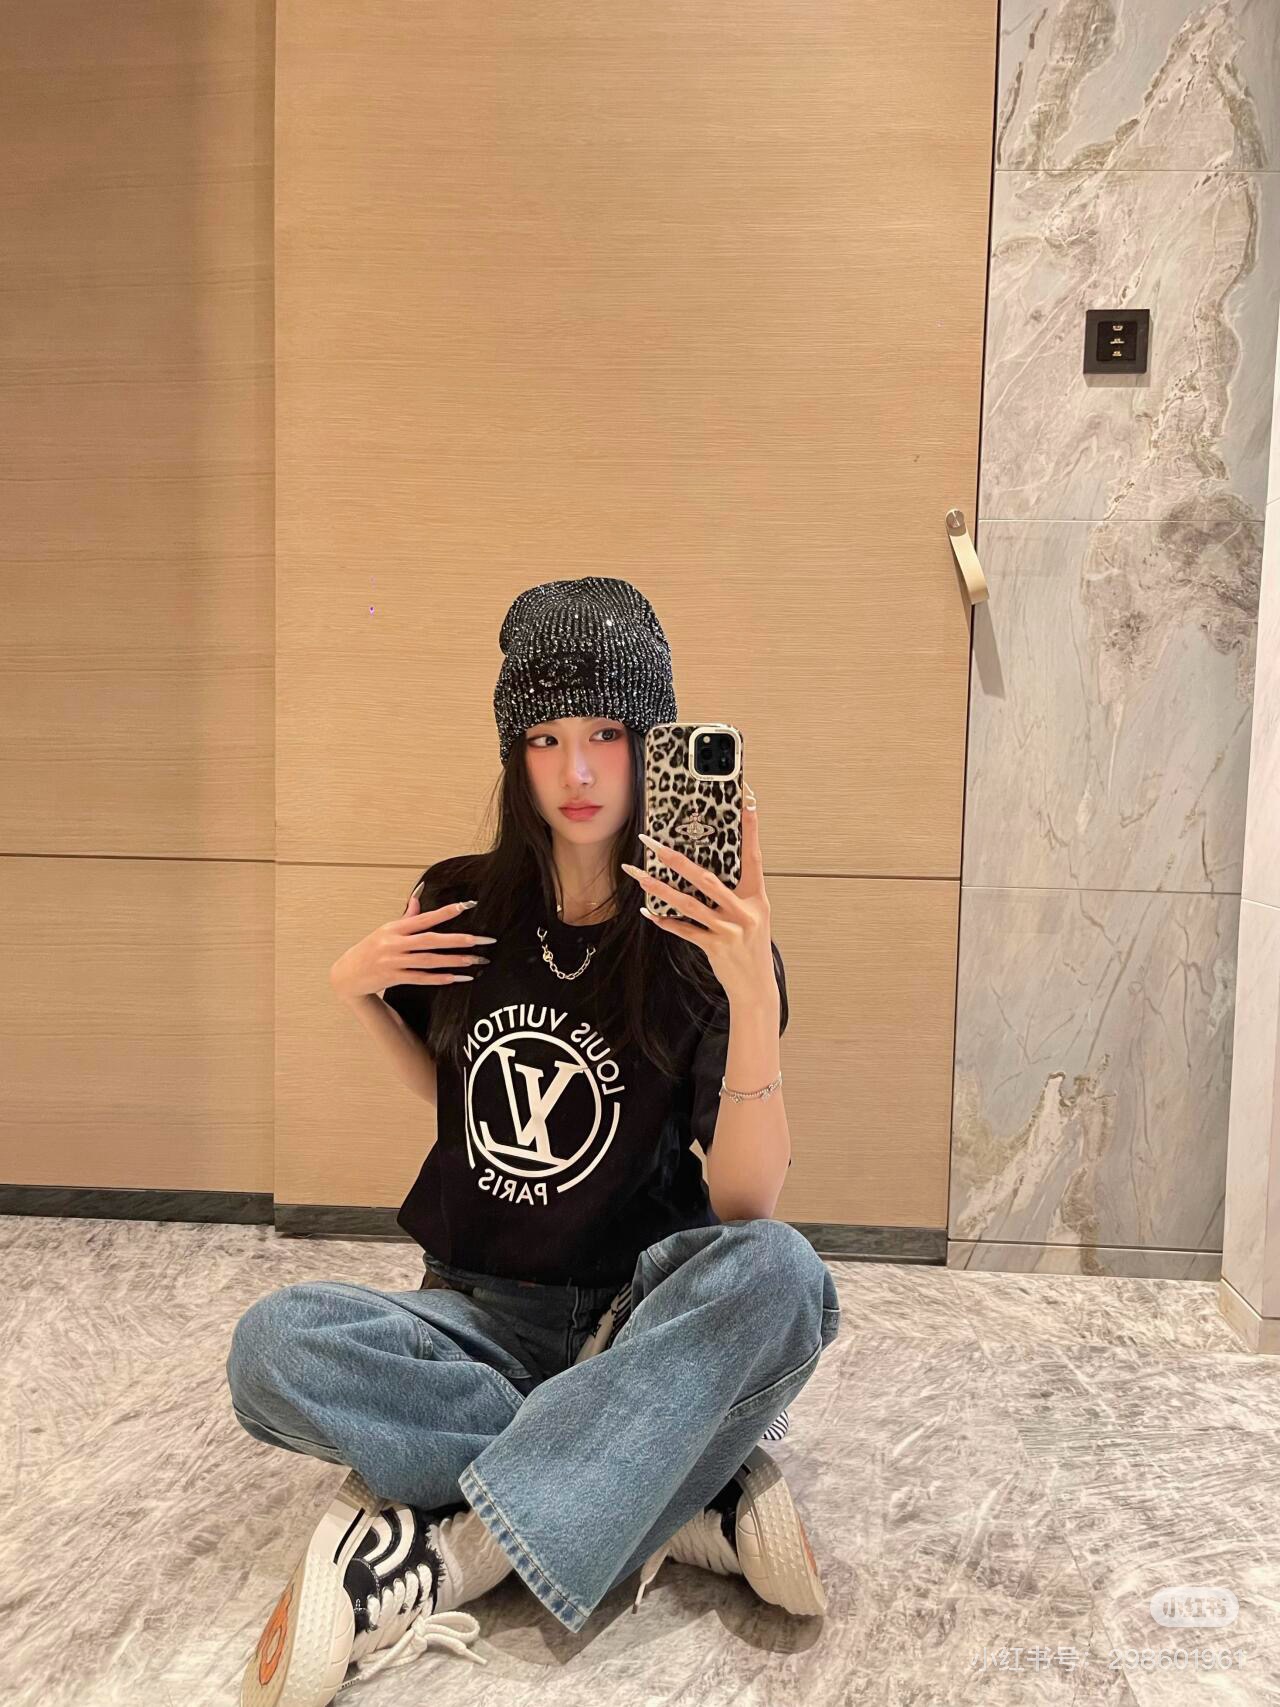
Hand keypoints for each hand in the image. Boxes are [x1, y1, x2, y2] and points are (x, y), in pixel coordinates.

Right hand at [329, 888, 492, 1002]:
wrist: (346, 975)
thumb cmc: (368, 949)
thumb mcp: (385, 930)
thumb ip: (406, 916)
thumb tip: (419, 894)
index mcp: (394, 928)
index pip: (425, 917)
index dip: (446, 911)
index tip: (467, 906)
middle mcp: (395, 943)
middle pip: (432, 940)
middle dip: (460, 939)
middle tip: (483, 940)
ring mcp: (394, 961)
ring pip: (430, 960)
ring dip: (455, 960)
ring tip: (476, 960)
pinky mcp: (394, 978)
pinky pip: (422, 978)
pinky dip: (440, 978)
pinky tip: (458, 978)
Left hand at [621, 780, 776, 1005]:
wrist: (756, 986)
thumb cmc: (752, 946)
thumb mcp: (755, 914)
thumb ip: (736, 892)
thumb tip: (705, 869)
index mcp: (757, 897)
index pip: (753, 856)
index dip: (751, 828)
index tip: (747, 801)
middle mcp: (744, 911)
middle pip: (707, 879)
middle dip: (677, 860)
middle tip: (653, 844)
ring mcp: (729, 930)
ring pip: (689, 904)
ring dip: (660, 889)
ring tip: (639, 875)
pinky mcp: (714, 947)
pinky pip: (684, 930)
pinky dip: (665, 921)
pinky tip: (647, 912)